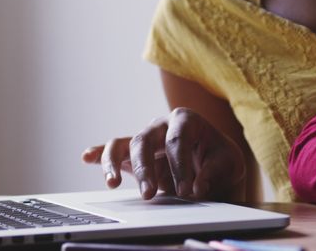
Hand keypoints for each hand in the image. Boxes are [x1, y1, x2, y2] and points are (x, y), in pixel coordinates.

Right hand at [81, 107, 246, 199]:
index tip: (188, 191)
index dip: (181, 166)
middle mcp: (161, 125)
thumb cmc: (220, 160)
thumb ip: (214, 172)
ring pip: (125, 143)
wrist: (213, 167)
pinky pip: (113, 149)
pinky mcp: (133, 153)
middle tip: (150, 194)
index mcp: (186, 120)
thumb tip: (198, 186)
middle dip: (146, 168)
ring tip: (112, 183)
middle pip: (145, 139)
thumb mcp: (229, 164)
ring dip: (116, 163)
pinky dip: (99, 153)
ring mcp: (146, 138)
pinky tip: (87, 157)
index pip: (179, 140)